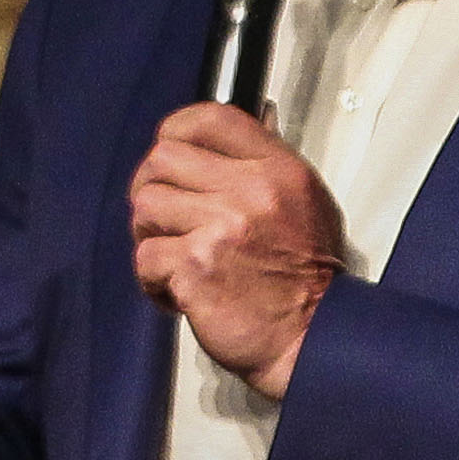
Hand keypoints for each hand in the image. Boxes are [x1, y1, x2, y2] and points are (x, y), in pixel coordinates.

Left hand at [129, 103, 345, 397]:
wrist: (312, 341)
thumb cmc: (308, 280)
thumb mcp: (306, 204)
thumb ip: (267, 165)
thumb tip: (245, 124)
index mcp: (277, 170)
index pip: (211, 118)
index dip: (176, 130)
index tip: (169, 151)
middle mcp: (250, 191)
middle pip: (162, 158)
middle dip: (151, 188)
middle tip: (162, 219)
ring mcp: (221, 227)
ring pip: (145, 205)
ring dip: (149, 235)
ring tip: (171, 258)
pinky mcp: (196, 266)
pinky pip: (145, 256)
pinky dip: (151, 280)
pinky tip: (174, 292)